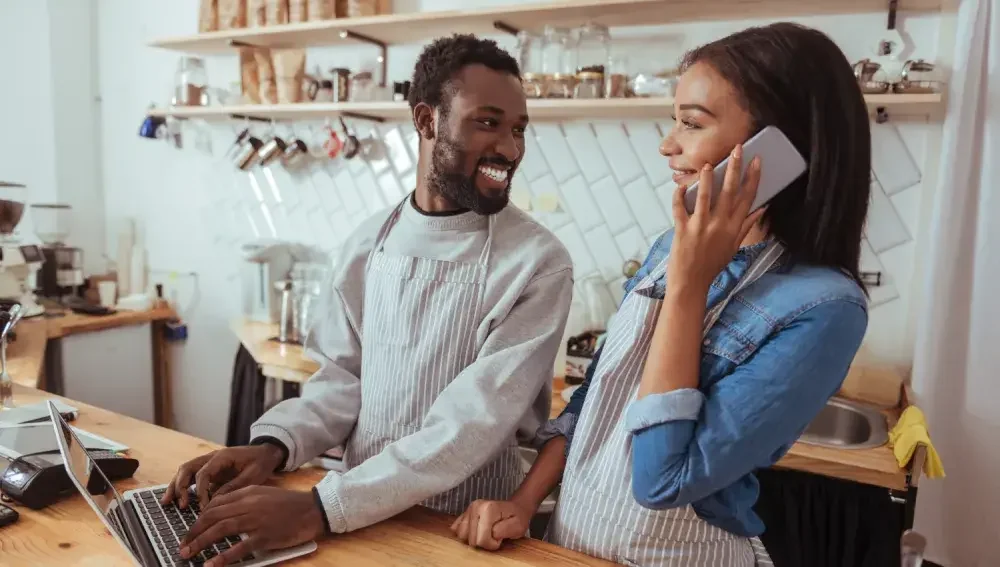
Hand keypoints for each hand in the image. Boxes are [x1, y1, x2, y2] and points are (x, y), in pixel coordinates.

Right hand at [161, 445, 284, 508]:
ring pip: (185, 471)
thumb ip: (234, 486)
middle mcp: (211, 458)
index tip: (203, 507)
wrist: (266, 453)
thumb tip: (215, 501)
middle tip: (180, 504)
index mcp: (222, 457)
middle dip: (180, 486)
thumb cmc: (261, 462)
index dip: (200, 491)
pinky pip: (191, 476)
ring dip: (175, 486)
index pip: (203, 474)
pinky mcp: (209, 470)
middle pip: (188, 468)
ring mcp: (209, 463)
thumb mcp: (253, 475)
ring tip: (167, 502)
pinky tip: (176, 499)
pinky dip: (182, 486)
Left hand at [180, 486, 325, 565]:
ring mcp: (256, 521)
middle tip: (182, 544)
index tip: (190, 530)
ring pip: (221, 529)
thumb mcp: (264, 494)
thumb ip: (244, 500)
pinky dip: (223, 557)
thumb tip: (222, 511)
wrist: (312, 509)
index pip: (215, 503)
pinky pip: (240, 547)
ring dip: (200, 542)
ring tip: (187, 553)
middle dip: (193, 531)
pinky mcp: (265, 536)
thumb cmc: (289, 503)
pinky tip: (210, 564)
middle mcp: (249, 504)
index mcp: (248, 493)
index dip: (199, 518)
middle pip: (213, 516)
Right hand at [450, 499, 532, 550]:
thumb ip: (504, 530)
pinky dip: (467, 534)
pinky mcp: (464, 513)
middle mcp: (475, 506)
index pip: (481, 539)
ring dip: (475, 538)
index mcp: (488, 509)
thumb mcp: (518, 527)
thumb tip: (491, 534)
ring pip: (462, 536)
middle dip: (484, 542)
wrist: (515, 509)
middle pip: (471, 539)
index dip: (492, 544)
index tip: (500, 537)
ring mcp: (468, 509)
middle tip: (495, 534)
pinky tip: (478, 531)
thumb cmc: (517, 518)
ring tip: (487, 532)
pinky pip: (457, 530)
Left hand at [668, 144, 764, 294]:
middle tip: (737, 149)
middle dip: (734, 169)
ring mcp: (700, 227)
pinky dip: (679, 197)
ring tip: (708, 164)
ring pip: (705, 198)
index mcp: (734, 228)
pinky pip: (679, 210)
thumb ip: (746, 226)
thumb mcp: (734, 247)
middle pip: (729, 192)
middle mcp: (720, 225)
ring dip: (707, 180)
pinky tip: (680, 186)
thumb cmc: (712, 264)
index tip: (757, 160)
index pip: (747, 198)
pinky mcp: (682, 230)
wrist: (691, 282)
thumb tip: (761, 208)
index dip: (753, 178)